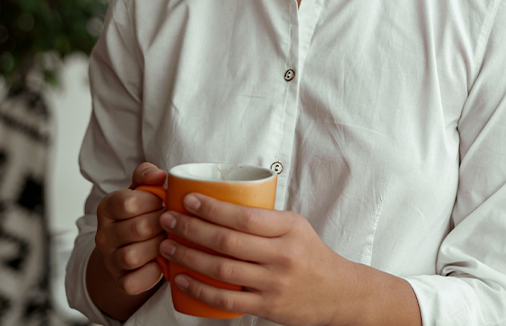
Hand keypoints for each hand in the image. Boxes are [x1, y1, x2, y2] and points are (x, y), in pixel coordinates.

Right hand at [94, 162, 167, 295]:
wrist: (132, 247)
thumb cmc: (143, 214)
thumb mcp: (142, 191)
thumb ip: (147, 176)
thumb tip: (160, 175)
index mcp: (107, 208)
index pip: (129, 202)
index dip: (154, 201)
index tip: (165, 202)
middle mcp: (103, 235)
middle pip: (138, 228)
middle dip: (163, 224)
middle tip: (174, 222)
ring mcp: (110, 260)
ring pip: (134, 256)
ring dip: (159, 247)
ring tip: (170, 240)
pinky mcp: (121, 281)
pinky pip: (134, 281)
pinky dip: (153, 273)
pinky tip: (164, 260)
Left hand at [158, 194, 357, 325]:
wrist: (338, 292)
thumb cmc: (310, 255)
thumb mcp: (296, 227)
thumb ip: (264, 219)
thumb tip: (220, 203)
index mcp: (289, 229)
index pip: (245, 216)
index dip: (213, 208)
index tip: (188, 199)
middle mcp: (282, 255)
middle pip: (228, 241)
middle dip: (191, 229)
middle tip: (169, 220)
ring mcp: (274, 283)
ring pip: (222, 269)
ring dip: (188, 257)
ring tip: (167, 246)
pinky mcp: (267, 306)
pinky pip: (226, 299)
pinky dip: (200, 289)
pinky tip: (182, 279)